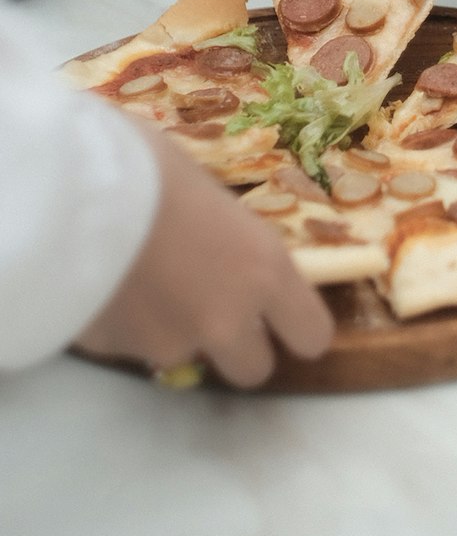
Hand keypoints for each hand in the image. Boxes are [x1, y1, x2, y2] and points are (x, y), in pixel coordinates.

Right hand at [76, 129, 333, 387]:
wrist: (65, 195)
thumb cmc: (146, 166)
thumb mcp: (205, 188)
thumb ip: (225, 229)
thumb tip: (222, 231)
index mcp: (262, 269)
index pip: (311, 334)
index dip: (297, 328)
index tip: (283, 317)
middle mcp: (226, 319)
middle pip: (253, 369)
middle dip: (236, 347)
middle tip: (209, 306)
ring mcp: (170, 344)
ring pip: (184, 356)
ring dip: (171, 330)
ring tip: (139, 278)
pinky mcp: (117, 354)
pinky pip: (129, 346)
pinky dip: (123, 324)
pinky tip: (104, 282)